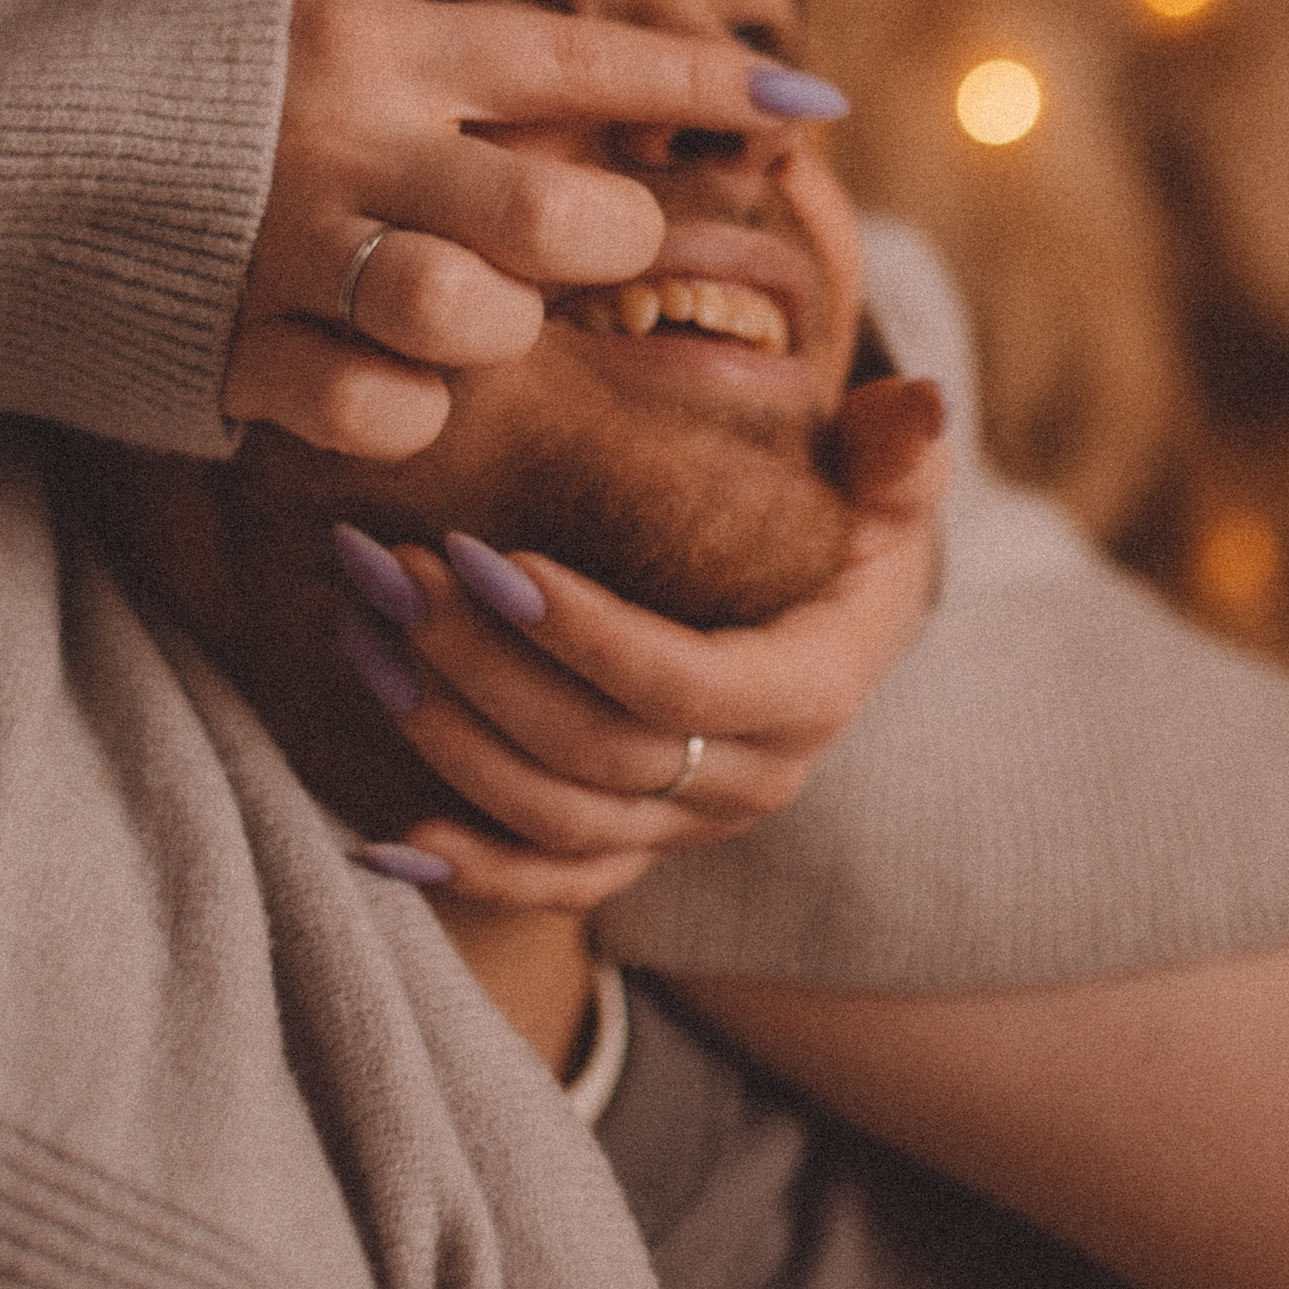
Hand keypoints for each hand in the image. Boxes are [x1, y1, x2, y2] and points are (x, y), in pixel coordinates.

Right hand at [223, 0, 808, 462]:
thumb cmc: (122, 26)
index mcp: (369, 37)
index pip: (580, 62)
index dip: (704, 86)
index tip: (808, 106)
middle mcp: (344, 145)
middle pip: (562, 218)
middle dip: (608, 240)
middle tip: (590, 240)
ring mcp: (284, 258)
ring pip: (477, 321)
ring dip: (501, 329)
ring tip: (468, 308)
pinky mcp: (225, 356)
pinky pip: (375, 410)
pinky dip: (399, 405)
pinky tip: (376, 373)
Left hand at [341, 373, 947, 910]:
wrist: (834, 616)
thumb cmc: (849, 525)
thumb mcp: (887, 480)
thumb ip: (898, 447)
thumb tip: (924, 403)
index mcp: (812, 690)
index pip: (683, 686)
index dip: (583, 636)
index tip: (488, 561)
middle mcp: (752, 780)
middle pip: (597, 752)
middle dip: (480, 666)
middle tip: (392, 573)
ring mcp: (691, 827)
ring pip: (559, 817)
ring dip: (448, 740)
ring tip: (365, 639)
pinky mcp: (641, 849)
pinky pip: (554, 886)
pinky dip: (471, 870)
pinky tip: (382, 837)